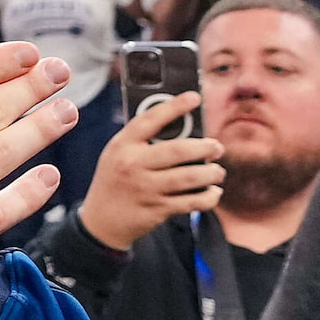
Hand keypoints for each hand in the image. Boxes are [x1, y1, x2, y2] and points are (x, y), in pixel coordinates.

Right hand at [76, 93, 224, 249]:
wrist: (101, 222)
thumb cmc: (116, 180)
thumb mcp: (118, 154)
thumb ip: (142, 140)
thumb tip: (183, 125)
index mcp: (123, 146)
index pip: (150, 120)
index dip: (174, 106)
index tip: (195, 97)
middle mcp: (133, 165)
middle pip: (178, 151)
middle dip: (205, 147)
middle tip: (217, 147)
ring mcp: (146, 189)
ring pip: (189, 177)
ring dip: (211, 173)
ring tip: (218, 171)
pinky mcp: (157, 210)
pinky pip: (191, 202)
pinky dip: (208, 197)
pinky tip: (213, 191)